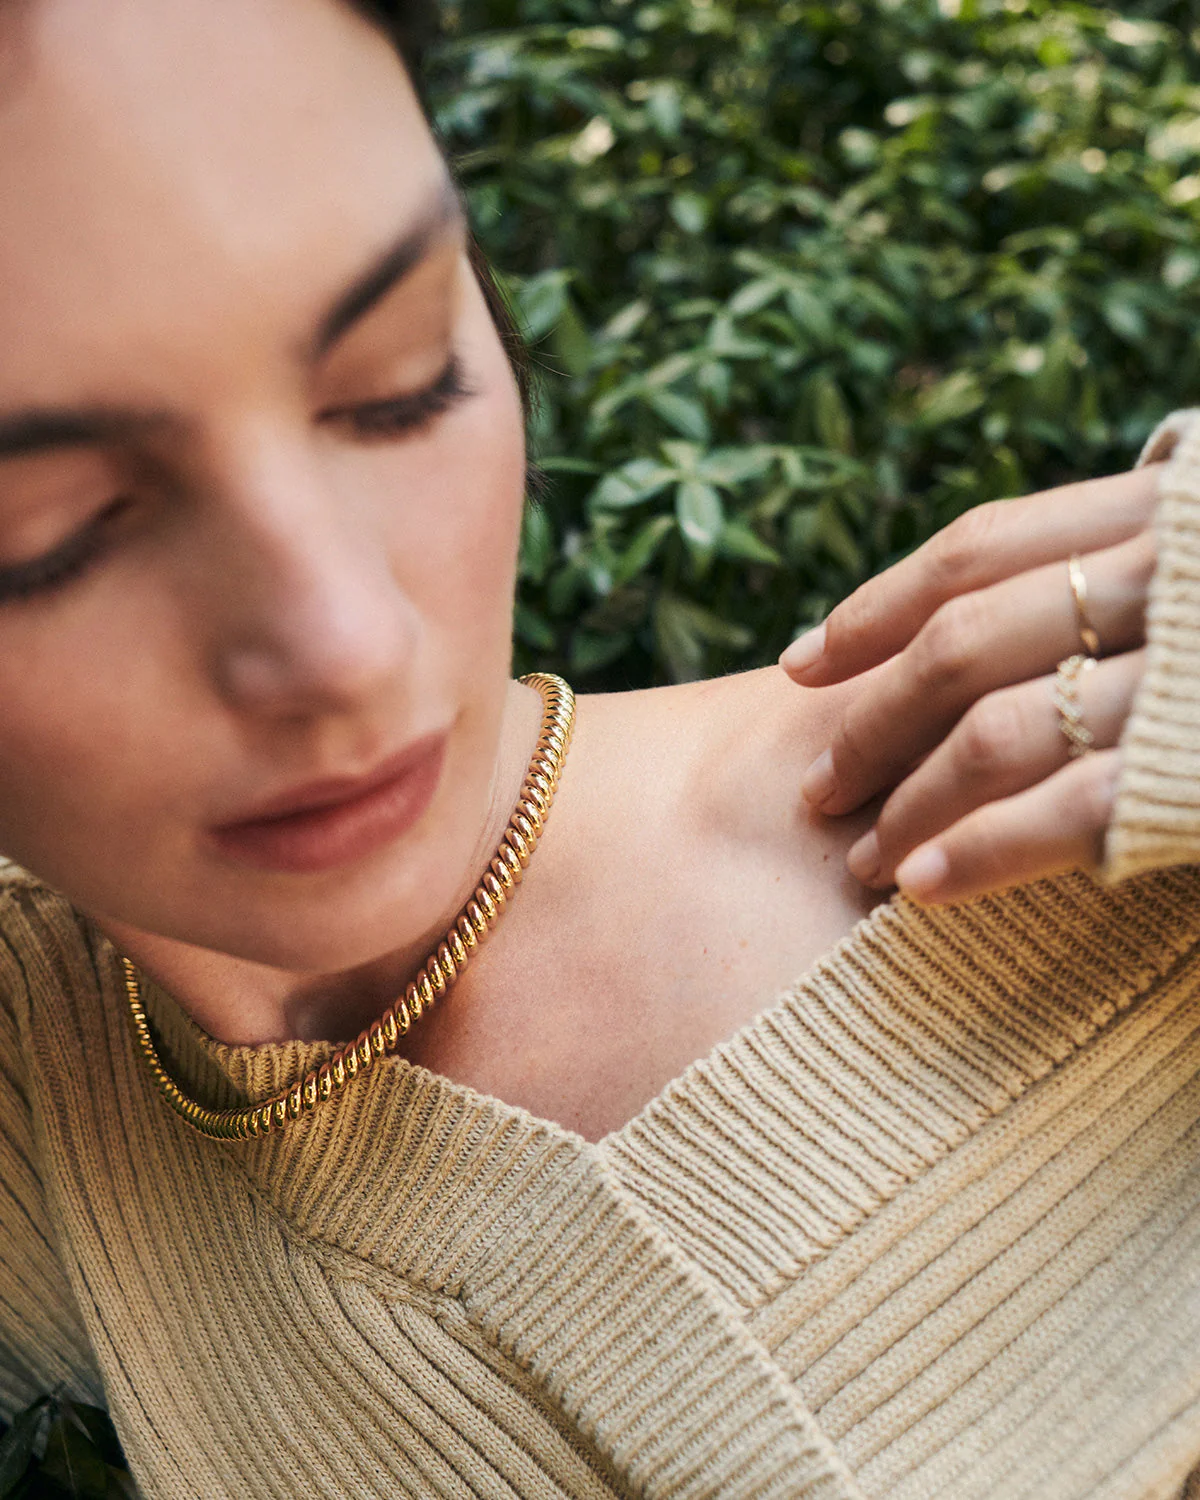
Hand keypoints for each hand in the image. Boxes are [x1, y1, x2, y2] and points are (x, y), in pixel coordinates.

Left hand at [779, 465, 1162, 903]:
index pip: (978, 550)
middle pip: (961, 646)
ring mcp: (1181, 676)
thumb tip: (1004, 600)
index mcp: (1159, 512)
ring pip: (996, 734)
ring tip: (862, 859)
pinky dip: (981, 852)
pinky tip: (920, 889)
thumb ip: (1123, 566)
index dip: (874, 609)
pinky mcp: (1192, 775)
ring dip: (909, 804)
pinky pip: (1069, 811)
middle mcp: (1164, 576)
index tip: (798, 664)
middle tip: (817, 788)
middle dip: (871, 726)